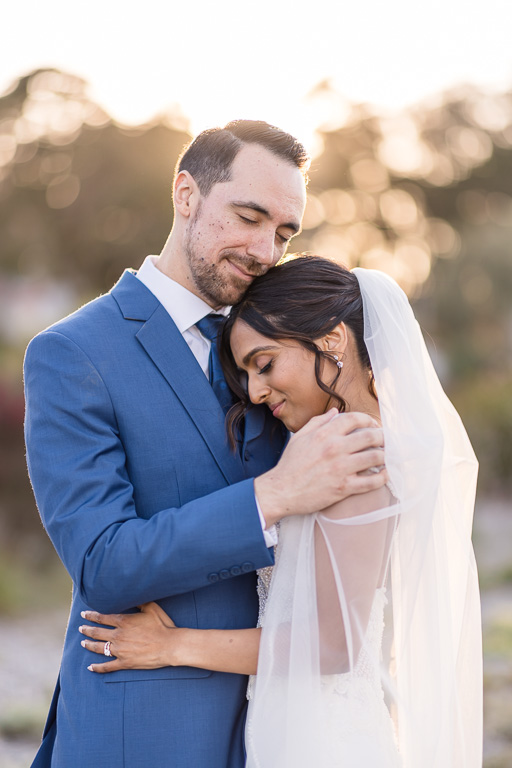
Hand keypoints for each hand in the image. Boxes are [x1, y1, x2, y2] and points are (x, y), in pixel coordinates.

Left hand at [79, 602, 183, 672]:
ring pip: (99, 648)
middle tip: (81, 628)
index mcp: (124, 622)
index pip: (102, 617)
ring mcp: (120, 651)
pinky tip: (90, 667)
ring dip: (89, 645)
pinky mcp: (124, 663)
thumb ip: (139, 601)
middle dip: (87, 629)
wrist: (170, 645)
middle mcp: (118, 636)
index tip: (84, 614)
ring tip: (83, 643)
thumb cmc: (162, 625)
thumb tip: (131, 595)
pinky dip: (97, 667)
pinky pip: (107, 666)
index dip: (92, 615)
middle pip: (97, 632)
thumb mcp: (152, 608)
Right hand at [255, 409, 386, 525]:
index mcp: (324, 434)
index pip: (355, 419)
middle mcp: (334, 448)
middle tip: (387, 441)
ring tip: (386, 457)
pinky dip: (382, 477)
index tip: (373, 426)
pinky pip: (371, 482)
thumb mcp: (300, 437)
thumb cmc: (290, 465)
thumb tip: (335, 411)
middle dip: (383, 437)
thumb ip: (318, 422)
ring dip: (385, 456)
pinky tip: (384, 475)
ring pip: (375, 457)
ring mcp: (340, 468)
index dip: (369, 420)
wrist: (281, 491)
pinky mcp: (343, 487)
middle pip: (370, 436)